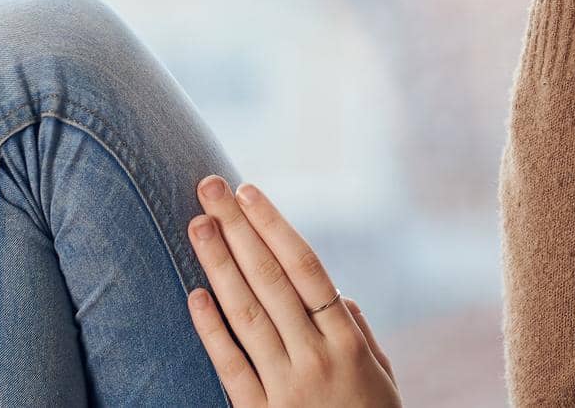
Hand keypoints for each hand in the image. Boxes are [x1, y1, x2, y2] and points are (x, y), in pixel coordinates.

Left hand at [186, 175, 399, 407]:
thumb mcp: (380, 376)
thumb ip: (357, 330)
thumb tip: (335, 294)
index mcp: (347, 342)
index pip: (305, 268)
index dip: (274, 226)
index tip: (249, 191)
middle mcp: (315, 358)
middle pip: (269, 280)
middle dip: (237, 229)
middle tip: (209, 188)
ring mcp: (285, 389)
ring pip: (246, 315)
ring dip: (218, 265)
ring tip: (197, 225)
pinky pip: (230, 368)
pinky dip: (211, 330)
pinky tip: (195, 295)